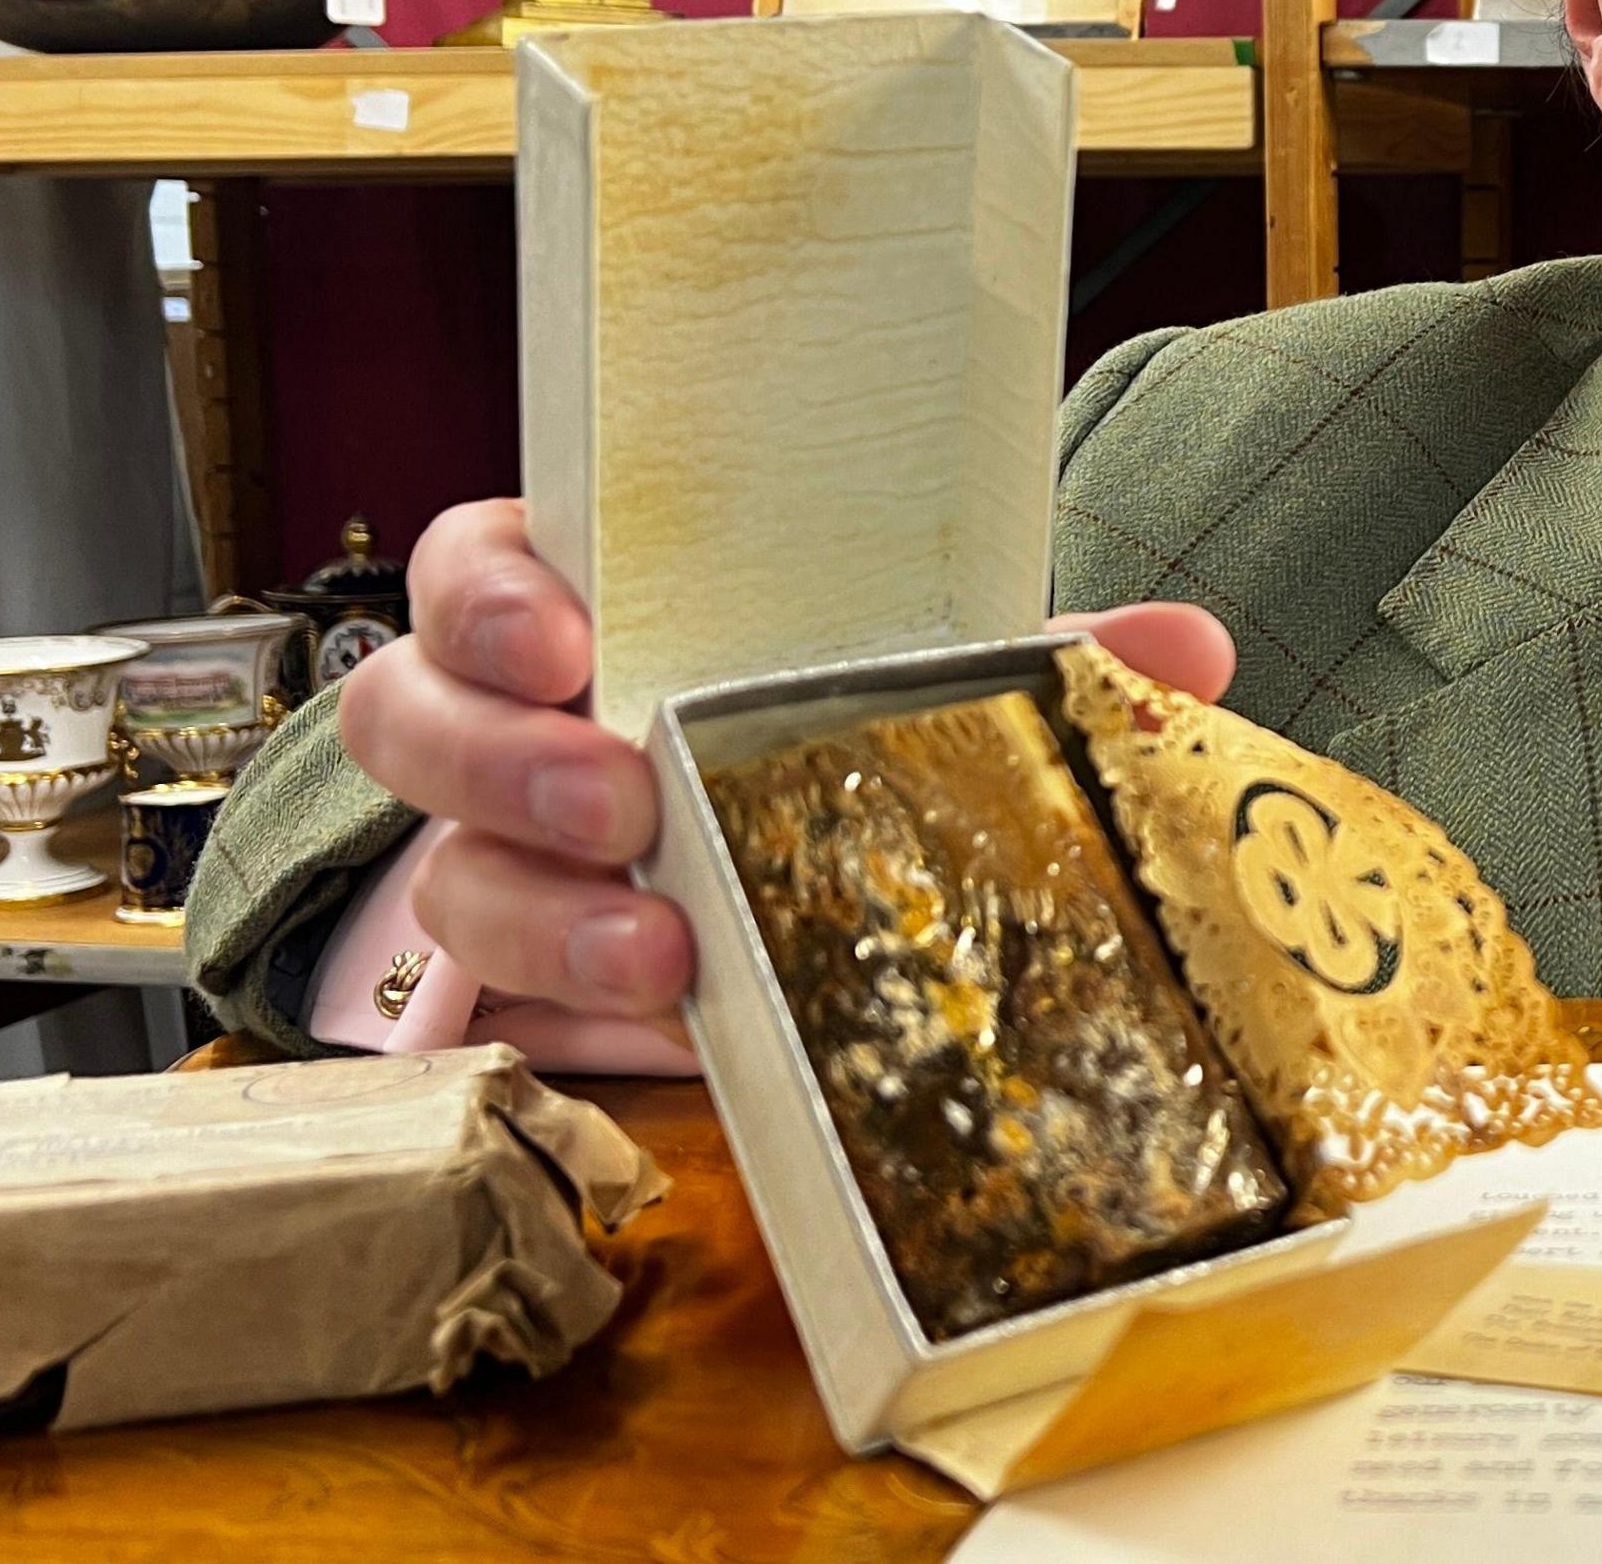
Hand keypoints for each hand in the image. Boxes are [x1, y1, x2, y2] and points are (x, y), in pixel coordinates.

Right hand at [336, 497, 1237, 1019]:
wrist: (795, 867)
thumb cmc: (819, 724)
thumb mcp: (909, 675)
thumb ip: (1031, 654)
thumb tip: (1188, 648)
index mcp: (580, 610)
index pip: (467, 572)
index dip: (489, 601)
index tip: (566, 639)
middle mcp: (509, 725)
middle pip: (414, 723)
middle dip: (505, 765)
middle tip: (621, 802)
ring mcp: (503, 858)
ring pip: (452, 879)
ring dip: (552, 919)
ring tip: (666, 953)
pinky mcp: (537, 984)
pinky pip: (518, 1011)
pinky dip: (597, 1023)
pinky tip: (684, 1030)